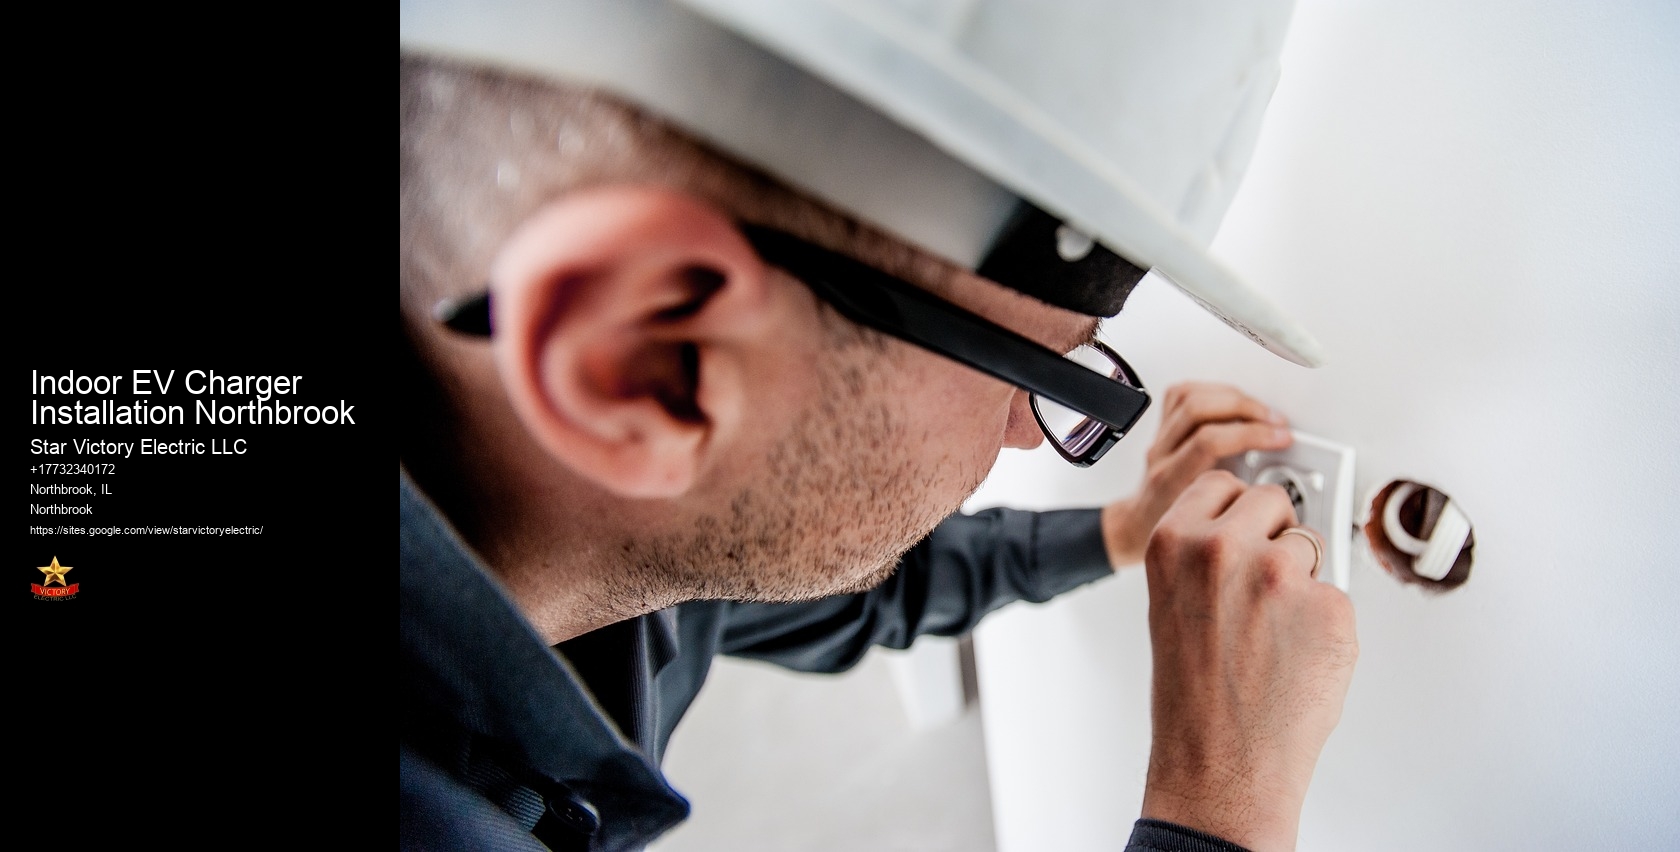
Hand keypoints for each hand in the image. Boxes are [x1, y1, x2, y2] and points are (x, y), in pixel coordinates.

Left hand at [1102, 382, 1291, 567]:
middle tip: (1276, 423)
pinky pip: (1182, 393)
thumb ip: (1239, 507)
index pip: (1209, 441)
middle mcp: (1161, 454)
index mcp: (1171, 480)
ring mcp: (1159, 438)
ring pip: (1190, 396)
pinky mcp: (1161, 426)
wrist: (1140, 525)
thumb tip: (1281, 491)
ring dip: (1233, 397)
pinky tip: (1233, 401)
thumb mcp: (1211, 527)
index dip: (1251, 434)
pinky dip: (1213, 390)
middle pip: (1198, 409)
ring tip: (1261, 411)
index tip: (1281, 439)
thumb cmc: (1173, 530)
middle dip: (1246, 409)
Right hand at [1139, 471, 1357, 851]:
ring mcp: (1280, 575)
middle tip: (1261, 586)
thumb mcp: (1171, 603)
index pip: (1222, 483)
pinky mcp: (1330, 607)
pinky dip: (1325, 623)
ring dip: (1302, 578)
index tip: (1242, 528)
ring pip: (1311, 544)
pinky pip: (1337, 594)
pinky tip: (1297, 656)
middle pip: (1272, 501)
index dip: (1237, 510)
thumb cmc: (1193, 696)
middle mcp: (1224, 548)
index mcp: (1175, 541)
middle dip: (1274, 534)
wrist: (1220, 765)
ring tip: (1274, 631)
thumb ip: (1202, 555)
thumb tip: (1251, 531)